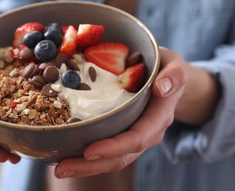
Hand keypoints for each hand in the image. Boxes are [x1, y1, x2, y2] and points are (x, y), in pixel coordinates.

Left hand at [54, 47, 186, 177]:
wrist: (167, 79)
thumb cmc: (166, 68)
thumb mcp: (174, 65)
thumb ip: (174, 75)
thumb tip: (161, 88)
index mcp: (158, 118)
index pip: (137, 138)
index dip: (114, 147)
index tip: (89, 151)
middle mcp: (147, 133)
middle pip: (121, 157)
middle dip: (91, 166)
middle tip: (61, 169)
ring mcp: (134, 137)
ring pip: (111, 160)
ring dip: (85, 167)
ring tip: (59, 168)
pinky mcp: (122, 134)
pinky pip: (107, 151)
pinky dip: (87, 158)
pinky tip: (66, 157)